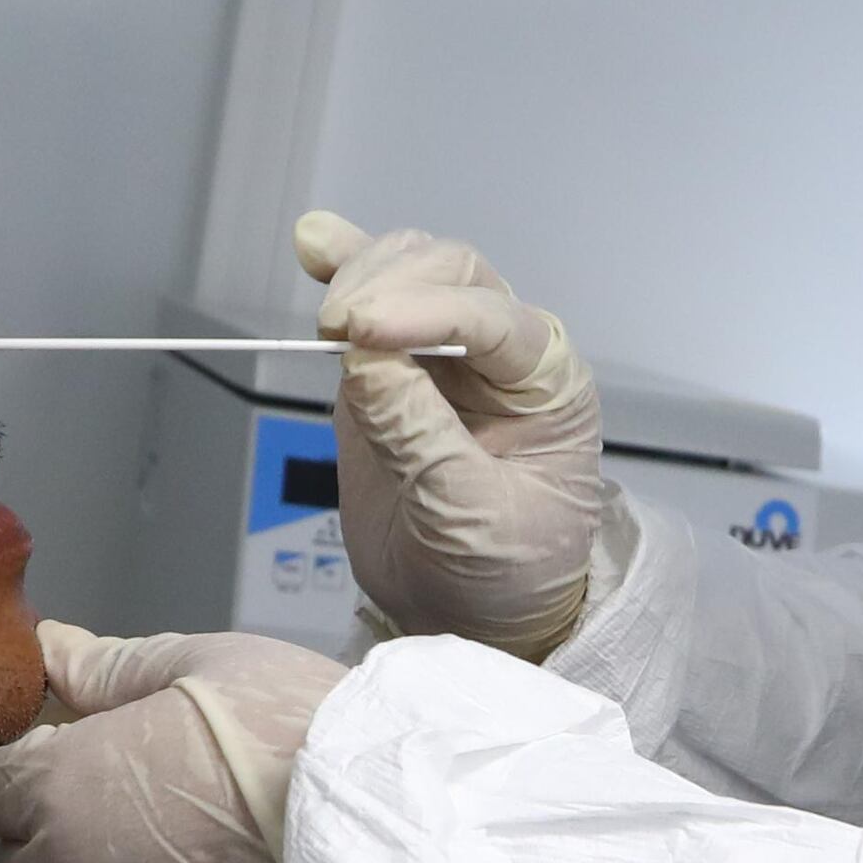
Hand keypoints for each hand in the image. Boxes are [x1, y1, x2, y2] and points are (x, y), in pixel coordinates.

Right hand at [297, 212, 606, 659]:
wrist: (477, 616)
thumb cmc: (505, 572)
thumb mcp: (472, 519)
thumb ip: (420, 438)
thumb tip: (365, 363)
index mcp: (547, 386)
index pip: (490, 319)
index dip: (426, 313)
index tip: (362, 331)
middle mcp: (502, 355)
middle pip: (451, 272)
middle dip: (389, 286)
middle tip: (337, 331)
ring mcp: (445, 355)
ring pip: (410, 272)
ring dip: (363, 276)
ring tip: (327, 318)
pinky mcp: (392, 371)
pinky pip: (372, 304)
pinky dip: (343, 270)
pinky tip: (315, 245)